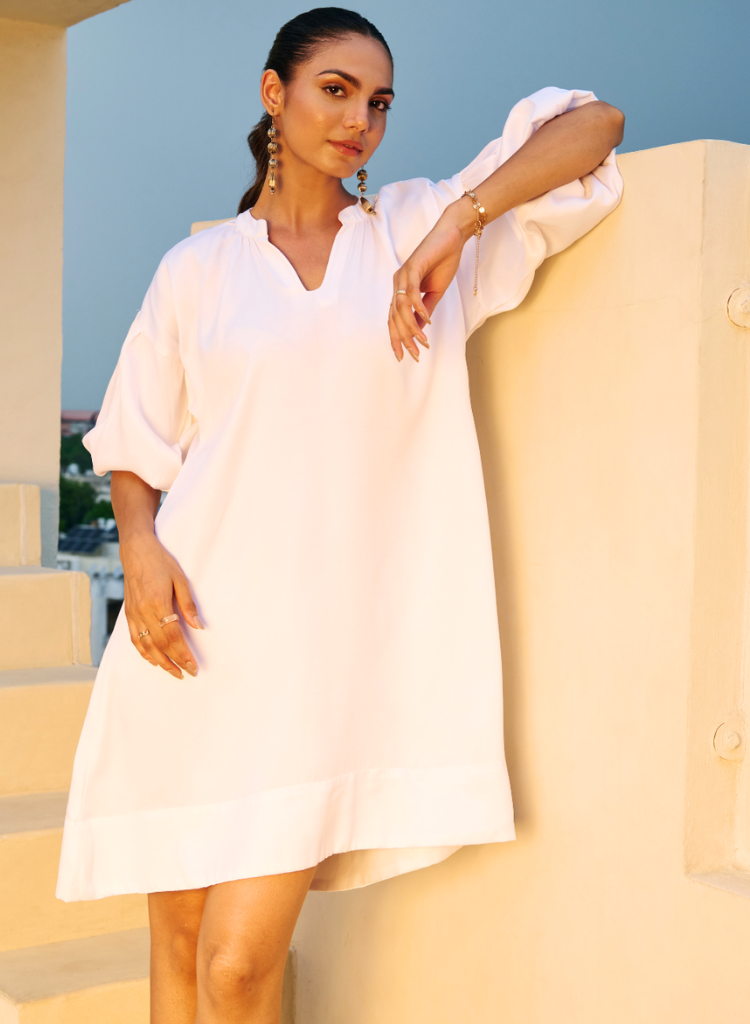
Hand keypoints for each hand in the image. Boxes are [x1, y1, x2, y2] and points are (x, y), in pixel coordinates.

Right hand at [121, 530, 202, 678]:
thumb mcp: (180, 579)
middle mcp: (143, 612)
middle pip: (160, 645)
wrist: (135, 550)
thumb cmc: (160, 562)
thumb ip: (188, 605)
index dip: (183, 654)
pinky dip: (143, 652)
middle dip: (175, 662)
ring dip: (160, 661)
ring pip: (146, 645)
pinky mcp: (128, 613)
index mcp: (158, 603)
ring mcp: (133, 614)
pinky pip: (135, 638)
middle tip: (187, 673)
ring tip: (173, 672)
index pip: (173, 636)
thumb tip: (199, 626)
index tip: (193, 666)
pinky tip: (153, 659)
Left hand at [388, 198, 474, 361]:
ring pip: (401, 308)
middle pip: (395, 318)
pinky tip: (426, 321)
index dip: (398, 338)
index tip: (404, 356)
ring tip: (422, 342)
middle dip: (404, 339)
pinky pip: (412, 293)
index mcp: (402, 290)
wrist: (452, 237)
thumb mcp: (435, 292)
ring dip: (412, 327)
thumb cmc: (443, 261)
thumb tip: (420, 329)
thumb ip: (426, 310)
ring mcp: (403, 275)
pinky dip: (419, 308)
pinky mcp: (412, 267)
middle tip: (414, 355)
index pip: (395, 319)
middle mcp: (398, 284)